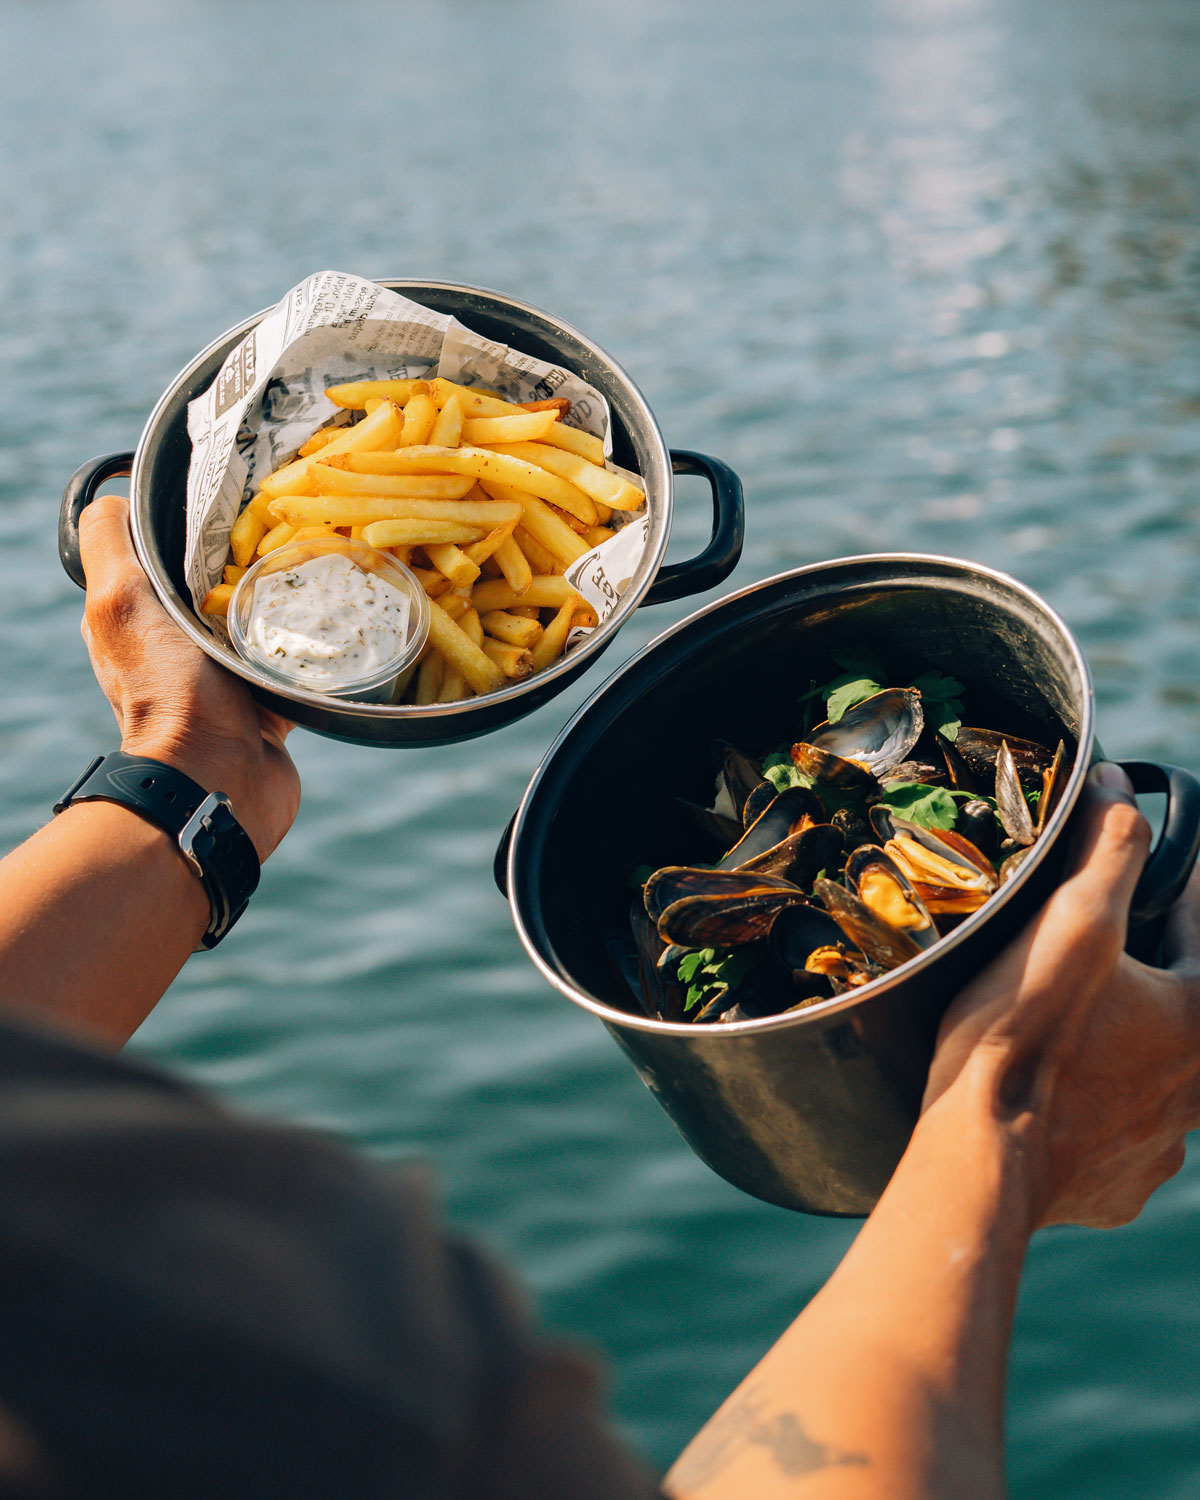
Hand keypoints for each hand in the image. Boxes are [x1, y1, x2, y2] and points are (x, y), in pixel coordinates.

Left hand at [78, 495, 300, 860]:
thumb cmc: (167, 690)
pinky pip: (293, 657)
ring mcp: (223, 673)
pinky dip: (310, 639)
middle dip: (246, 551)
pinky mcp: (267, 700)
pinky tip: (333, 616)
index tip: (230, 499)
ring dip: (284, 594)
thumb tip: (115, 492)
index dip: (188, 520)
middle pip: (214, 577)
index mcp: (135, 614)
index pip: (159, 548)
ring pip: (259, 614)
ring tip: (316, 565)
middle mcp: (175, 641)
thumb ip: (109, 543)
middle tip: (286, 527)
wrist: (218, 780)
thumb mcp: (120, 600)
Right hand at [923, 763, 1199, 1229]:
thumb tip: (1118, 788)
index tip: (1149, 872)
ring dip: (1123, 1045)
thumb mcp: (1069, 923)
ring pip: (1153, 1075)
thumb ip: (1108, 849)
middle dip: (1146, 972)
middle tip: (1089, 949)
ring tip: (1064, 1022)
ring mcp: (1161, 1145)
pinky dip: (1096, 1107)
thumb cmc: (1022, 1035)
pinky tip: (1055, 1091)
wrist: (977, 1156)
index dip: (1176, 889)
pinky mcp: (1122, 1185)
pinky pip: (1122, 1134)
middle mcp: (1196, 1089)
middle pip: (1180, 1006)